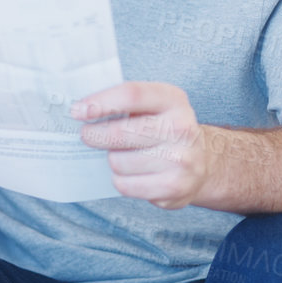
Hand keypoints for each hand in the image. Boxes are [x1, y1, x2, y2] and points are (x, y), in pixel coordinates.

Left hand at [73, 82, 214, 208]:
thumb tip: (82, 110)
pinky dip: (121, 180)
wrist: (203, 163)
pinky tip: (132, 173)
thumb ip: (124, 102)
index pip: (131, 94)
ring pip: (118, 161)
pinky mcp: (174, 187)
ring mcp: (180, 160)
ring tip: (124, 156)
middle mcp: (181, 128)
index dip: (100, 102)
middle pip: (119, 133)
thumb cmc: (165, 130)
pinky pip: (125, 185)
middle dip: (95, 135)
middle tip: (89, 135)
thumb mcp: (155, 106)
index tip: (78, 111)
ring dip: (113, 160)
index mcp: (174, 100)